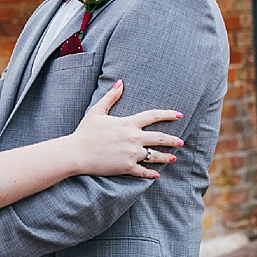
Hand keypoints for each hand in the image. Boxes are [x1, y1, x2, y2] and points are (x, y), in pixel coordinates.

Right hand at [66, 80, 183, 178]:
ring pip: (155, 156)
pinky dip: (152, 173)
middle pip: (160, 138)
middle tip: (180, 142)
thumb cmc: (84, 132)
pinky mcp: (127, 167)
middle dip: (173, 140)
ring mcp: (131, 154)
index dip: (168, 114)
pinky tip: (157, 174)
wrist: (76, 153)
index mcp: (128, 123)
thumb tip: (120, 82)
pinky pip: (144, 171)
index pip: (153, 116)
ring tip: (173, 158)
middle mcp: (133, 138)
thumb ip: (110, 97)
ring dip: (166, 157)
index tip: (179, 115)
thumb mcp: (96, 112)